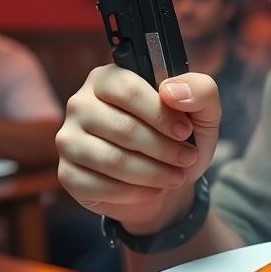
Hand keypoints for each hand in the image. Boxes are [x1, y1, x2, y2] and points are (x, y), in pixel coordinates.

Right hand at [56, 66, 220, 233]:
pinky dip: (134, 193)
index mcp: (109, 79)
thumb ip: (200, 90)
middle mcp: (80, 104)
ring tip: (177, 176)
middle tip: (187, 159)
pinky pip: (98, 186)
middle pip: (123, 128)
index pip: (128, 90)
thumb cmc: (180, 139)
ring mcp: (68, 140)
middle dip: (164, 148)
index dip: (161, 114)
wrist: (167, 182)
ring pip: (112, 160)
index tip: (185, 132)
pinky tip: (153, 191)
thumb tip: (172, 90)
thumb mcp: (203, 113)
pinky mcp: (67, 174)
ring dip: (153, 173)